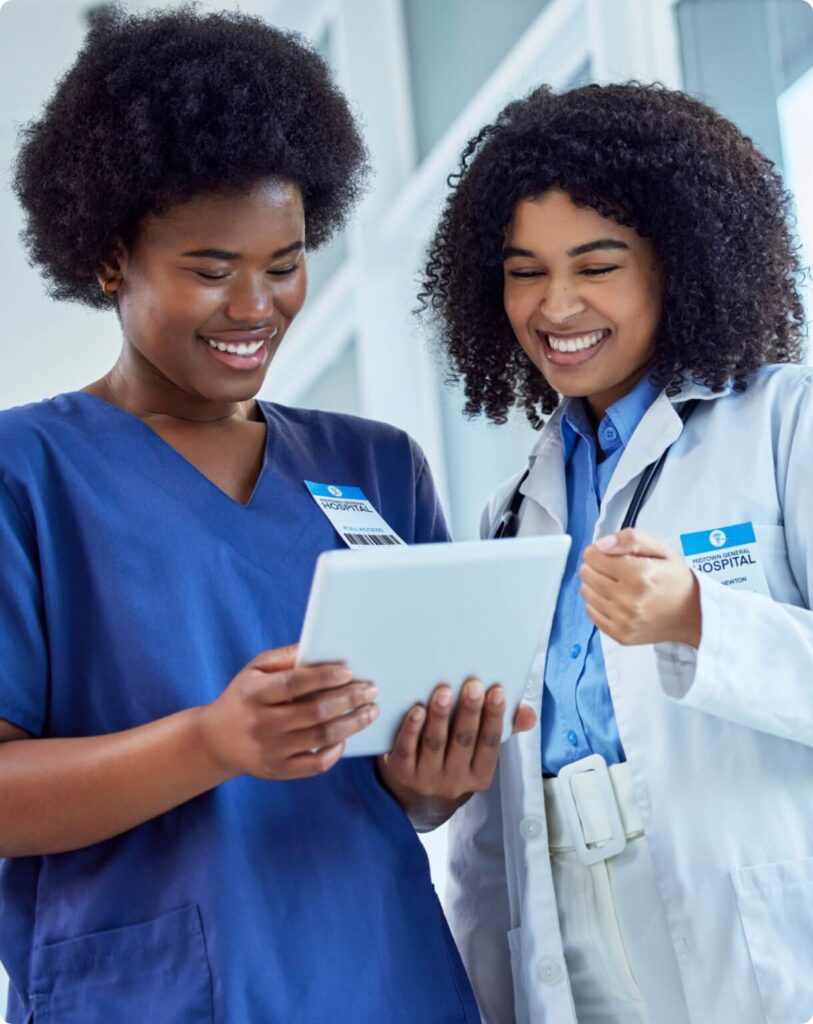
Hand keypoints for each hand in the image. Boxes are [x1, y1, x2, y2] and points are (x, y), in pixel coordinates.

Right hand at [197, 644, 377, 780]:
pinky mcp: (278, 771)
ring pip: (320, 738)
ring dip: (351, 723)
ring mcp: (270, 751)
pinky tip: (347, 736)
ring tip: (370, 711)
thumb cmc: (244, 696)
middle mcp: (261, 724)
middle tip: (371, 690)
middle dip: (348, 699)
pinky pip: (315, 765)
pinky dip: (336, 751)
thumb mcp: (254, 669)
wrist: (215, 740)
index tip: (349, 671)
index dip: (323, 677)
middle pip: (313, 712)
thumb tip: (319, 647)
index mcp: (254, 694)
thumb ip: (285, 657)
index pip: (293, 684)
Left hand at [377, 678, 535, 829]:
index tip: (498, 691)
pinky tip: (416, 710)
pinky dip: (411, 729)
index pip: (491, 744)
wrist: (416, 801)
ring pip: (435, 744)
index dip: (495, 717)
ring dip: (440, 716)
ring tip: (443, 691)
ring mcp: (426, 779)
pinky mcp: (401, 773)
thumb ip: (505, 731)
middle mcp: (454, 781)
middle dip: (470, 712)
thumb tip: (529, 714)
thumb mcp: (480, 756)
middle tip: (473, 685)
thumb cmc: (455, 764)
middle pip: (463, 742)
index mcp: (479, 775)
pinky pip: (406, 749)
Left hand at [579, 528, 700, 646]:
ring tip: (614, 583)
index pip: (593, 556)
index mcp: (640, 574)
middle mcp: (630, 599)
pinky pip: (591, 613)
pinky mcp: (620, 635)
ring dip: (594, 584)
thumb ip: (631, 539)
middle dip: (595, 566)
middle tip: (612, 569)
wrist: (694, 614)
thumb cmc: (675, 580)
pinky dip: (597, 603)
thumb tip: (601, 545)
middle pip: (587, 574)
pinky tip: (613, 599)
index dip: (598, 551)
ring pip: (586, 592)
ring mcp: (624, 620)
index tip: (608, 553)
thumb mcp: (661, 550)